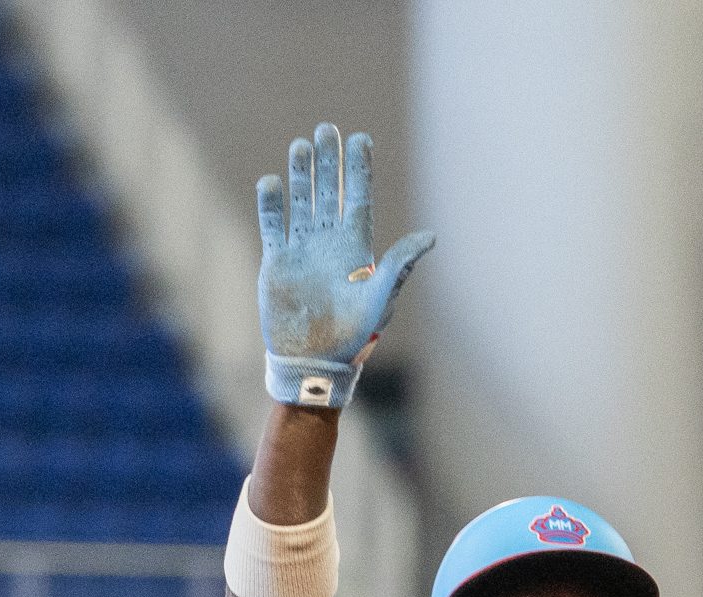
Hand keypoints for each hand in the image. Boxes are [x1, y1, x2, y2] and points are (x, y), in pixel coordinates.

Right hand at [256, 123, 432, 411]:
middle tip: (326, 130)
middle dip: (328, 162)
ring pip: (301, 202)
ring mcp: (302, 250)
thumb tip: (431, 236)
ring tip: (301, 145)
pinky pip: (273, 226)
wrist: (313, 361)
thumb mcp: (380, 299)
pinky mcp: (277, 262)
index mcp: (355, 247)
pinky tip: (272, 182)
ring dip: (301, 175)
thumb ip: (399, 265)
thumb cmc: (352, 335)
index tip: (360, 139)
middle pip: (328, 191)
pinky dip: (271, 204)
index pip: (357, 198)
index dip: (358, 169)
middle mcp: (328, 242)